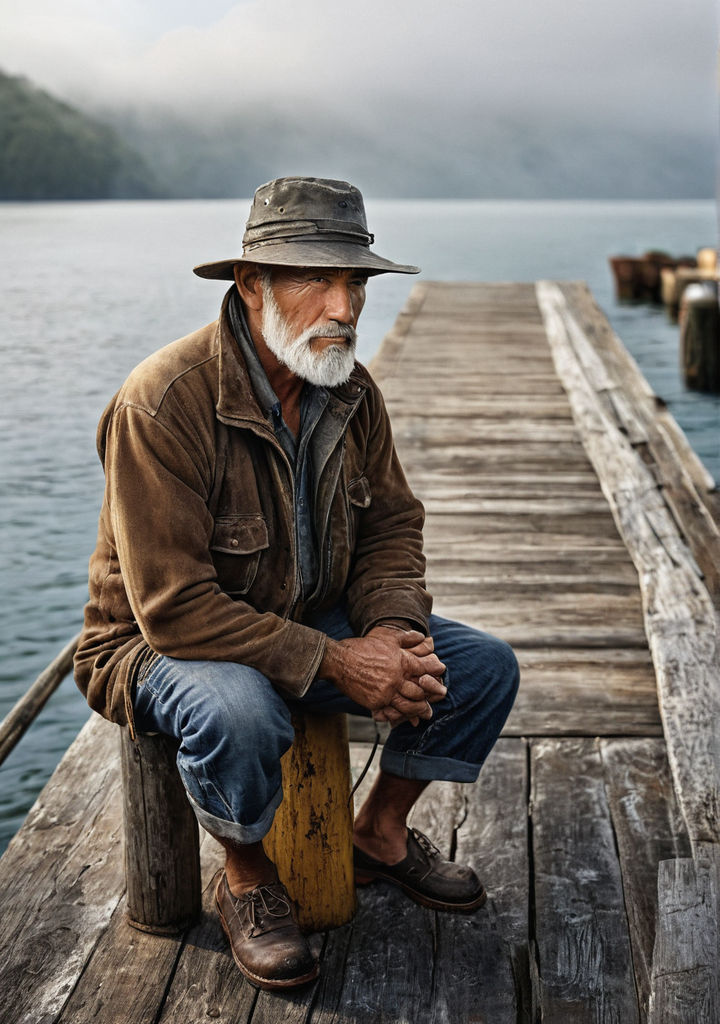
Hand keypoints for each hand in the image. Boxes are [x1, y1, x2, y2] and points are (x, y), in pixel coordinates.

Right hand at [320, 628, 445, 722]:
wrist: (339, 662)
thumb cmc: (362, 648)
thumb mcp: (386, 639)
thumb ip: (406, 638)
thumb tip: (422, 636)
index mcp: (400, 661)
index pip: (424, 668)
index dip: (435, 670)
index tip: (441, 671)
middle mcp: (396, 678)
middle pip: (420, 690)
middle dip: (431, 694)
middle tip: (439, 696)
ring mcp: (386, 692)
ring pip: (408, 704)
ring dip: (419, 709)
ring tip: (424, 712)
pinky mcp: (376, 702)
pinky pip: (392, 711)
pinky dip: (400, 715)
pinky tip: (404, 717)